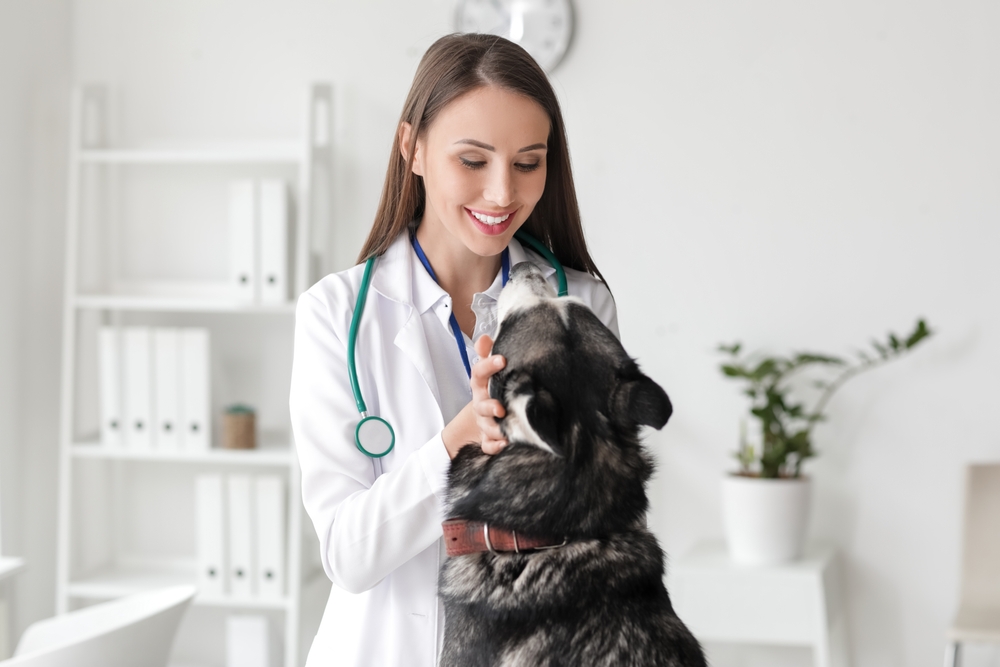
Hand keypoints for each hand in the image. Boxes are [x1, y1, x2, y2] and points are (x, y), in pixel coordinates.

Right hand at [441, 336, 507, 457]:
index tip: (502, 359)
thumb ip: (487, 353)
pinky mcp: (488, 437)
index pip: (479, 372)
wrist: (485, 415)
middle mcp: (481, 403)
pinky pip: (488, 445)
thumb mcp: (490, 369)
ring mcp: (484, 421)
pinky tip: (505, 444)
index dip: (488, 366)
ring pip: (486, 426)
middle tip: (500, 408)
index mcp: (481, 384)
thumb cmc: (492, 388)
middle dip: (489, 406)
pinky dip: (494, 446)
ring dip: (495, 428)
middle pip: (480, 404)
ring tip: (506, 430)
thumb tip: (483, 337)